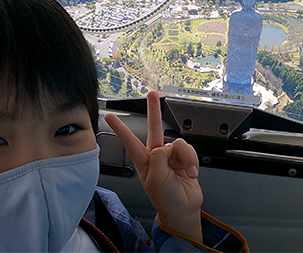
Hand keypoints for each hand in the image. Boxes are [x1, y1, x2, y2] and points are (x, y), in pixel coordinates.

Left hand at [104, 91, 203, 242]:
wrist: (184, 209)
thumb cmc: (166, 199)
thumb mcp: (156, 178)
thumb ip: (158, 157)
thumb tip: (167, 146)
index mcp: (143, 161)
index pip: (129, 140)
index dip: (120, 127)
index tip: (110, 115)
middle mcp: (156, 156)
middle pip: (153, 127)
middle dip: (153, 110)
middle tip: (153, 94)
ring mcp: (171, 156)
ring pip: (178, 143)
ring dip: (185, 158)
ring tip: (185, 173)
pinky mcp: (185, 158)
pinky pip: (189, 150)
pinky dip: (192, 161)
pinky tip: (190, 173)